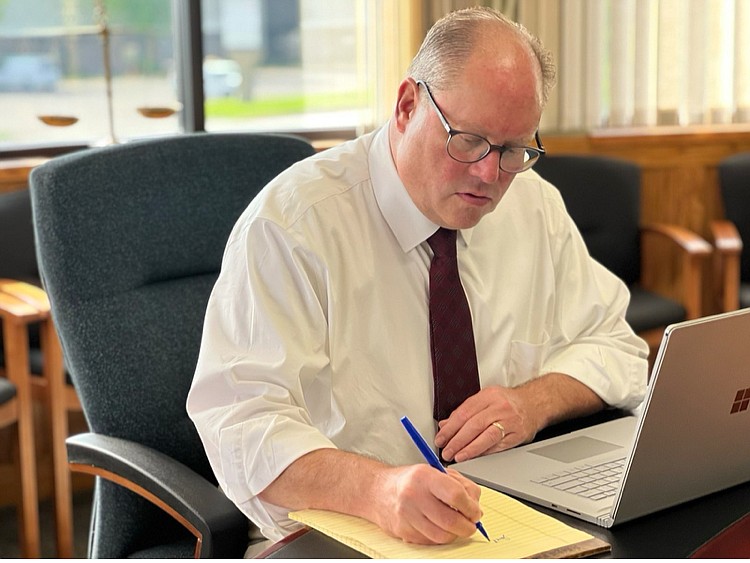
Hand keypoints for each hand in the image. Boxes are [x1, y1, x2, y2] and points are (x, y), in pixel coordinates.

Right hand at [372, 463, 482, 543]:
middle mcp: (413, 495)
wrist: (378, 491)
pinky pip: (431, 541)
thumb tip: (476, 506)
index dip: (471, 507)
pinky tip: (438, 526)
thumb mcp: (436, 472)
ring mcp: (406, 515)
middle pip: (451, 521)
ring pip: (442, 536)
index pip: (456, 495)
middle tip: (471, 524)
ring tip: (455, 525)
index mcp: (424, 476)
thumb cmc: (411, 481)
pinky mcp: (403, 531)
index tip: (475, 511)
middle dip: (467, 526)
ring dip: (455, 534)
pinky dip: (440, 537)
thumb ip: (460, 485)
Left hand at [434, 374, 605, 462]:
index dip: (450, 428)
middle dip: (457, 440)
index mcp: (488, 396)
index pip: (464, 412)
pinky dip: (484, 452)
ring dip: (469, 449)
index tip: (440, 438)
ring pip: (486, 436)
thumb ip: (465, 411)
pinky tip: (475, 457)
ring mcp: (509, 421)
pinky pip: (498, 445)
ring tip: (458, 456)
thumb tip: (445, 425)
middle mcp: (499, 407)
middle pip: (474, 425)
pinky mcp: (517, 434)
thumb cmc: (507, 402)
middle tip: (446, 451)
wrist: (535, 403)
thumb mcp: (485, 399)